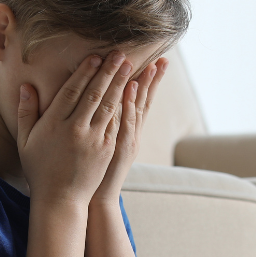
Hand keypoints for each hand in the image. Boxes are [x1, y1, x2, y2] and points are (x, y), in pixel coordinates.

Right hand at [17, 50, 134, 205]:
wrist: (60, 199)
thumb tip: (25, 86)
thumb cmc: (39, 169)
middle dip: (108, 71)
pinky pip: (116, 123)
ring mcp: (94, 140)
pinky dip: (124, 106)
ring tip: (128, 66)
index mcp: (54, 124)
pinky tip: (131, 92)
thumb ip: (26, 112)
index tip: (95, 57)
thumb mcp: (26, 141)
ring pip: (109, 106)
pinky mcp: (106, 149)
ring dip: (120, 84)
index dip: (85, 72)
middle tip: (119, 53)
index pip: (72, 91)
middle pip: (94, 94)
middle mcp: (76, 129)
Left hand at [92, 58, 167, 204]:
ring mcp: (127, 140)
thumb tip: (101, 106)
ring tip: (151, 65)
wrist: (95, 198)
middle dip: (153, 80)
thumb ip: (103, 125)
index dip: (147, 82)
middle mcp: (130, 133)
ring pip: (137, 108)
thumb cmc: (92, 172)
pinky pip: (125, 122)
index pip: (139, 101)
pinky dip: (129, 105)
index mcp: (126, 130)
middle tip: (163, 58)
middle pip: (144, 101)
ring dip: (144, 86)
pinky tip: (130, 88)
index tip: (153, 62)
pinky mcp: (119, 147)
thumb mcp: (101, 145)